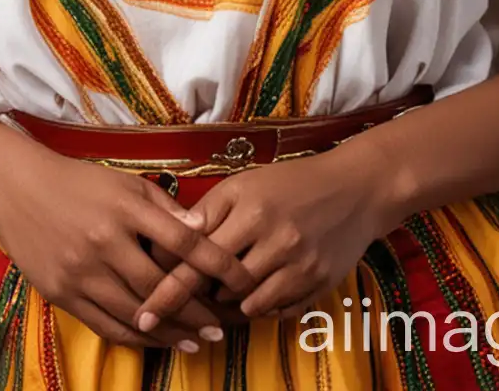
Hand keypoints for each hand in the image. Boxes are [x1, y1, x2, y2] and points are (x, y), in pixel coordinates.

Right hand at [0, 135, 260, 351]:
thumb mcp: (124, 182)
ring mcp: (81, 272)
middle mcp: (104, 243)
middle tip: (224, 326)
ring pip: (136, 313)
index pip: (182, 242)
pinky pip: (106, 325)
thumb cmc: (79, 182)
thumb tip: (202, 231)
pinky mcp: (62, 294)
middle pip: (161, 287)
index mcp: (125, 209)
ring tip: (198, 342)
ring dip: (171, 332)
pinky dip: (136, 337)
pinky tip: (158, 341)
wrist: (18, 189)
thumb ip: (163, 208)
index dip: (216, 264)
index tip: (241, 280)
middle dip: (197, 311)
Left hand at [133, 144, 390, 331]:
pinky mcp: (317, 285)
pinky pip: (277, 311)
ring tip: (227, 287)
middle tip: (187, 300)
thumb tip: (174, 235)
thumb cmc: (290, 184)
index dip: (168, 289)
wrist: (354, 189)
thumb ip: (210, 210)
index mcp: (251, 212)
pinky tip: (258, 290)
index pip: (199, 258)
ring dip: (230, 302)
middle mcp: (275, 241)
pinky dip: (261, 307)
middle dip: (201, 297)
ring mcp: (299, 266)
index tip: (143, 314)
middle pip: (222, 288)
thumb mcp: (246, 184)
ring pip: (248, 305)